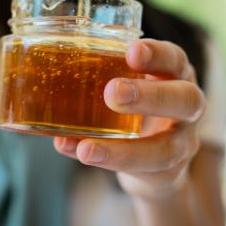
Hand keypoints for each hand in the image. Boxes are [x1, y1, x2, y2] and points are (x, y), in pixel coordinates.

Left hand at [53, 39, 205, 200]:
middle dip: (150, 96)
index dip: (158, 54)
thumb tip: (37, 75)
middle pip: (186, 100)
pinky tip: (79, 155)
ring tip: (87, 149)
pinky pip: (141, 173)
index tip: (131, 50)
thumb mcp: (127, 84)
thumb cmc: (133, 109)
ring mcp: (182, 144)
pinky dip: (108, 164)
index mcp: (176, 75)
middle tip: (112, 92)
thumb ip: (97, 78)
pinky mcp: (167, 174)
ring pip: (166, 150)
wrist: (157, 163)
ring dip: (124, 151)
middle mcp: (188, 108)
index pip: (175, 59)